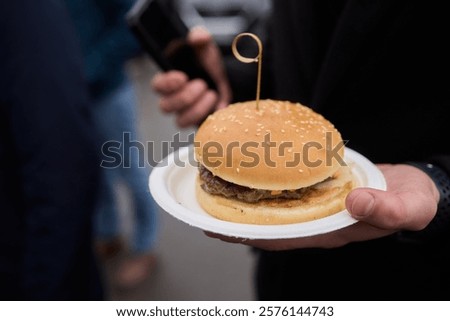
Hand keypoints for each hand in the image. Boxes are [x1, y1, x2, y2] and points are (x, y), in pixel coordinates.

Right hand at [151, 26, 231, 126]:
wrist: (226, 77)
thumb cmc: (208, 62)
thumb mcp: (205, 46)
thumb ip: (199, 37)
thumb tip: (196, 37)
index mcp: (169, 79)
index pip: (157, 86)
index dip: (167, 84)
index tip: (182, 77)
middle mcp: (173, 99)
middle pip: (165, 107)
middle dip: (185, 97)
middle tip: (202, 84)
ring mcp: (185, 113)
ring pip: (180, 121)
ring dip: (197, 108)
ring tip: (212, 93)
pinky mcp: (198, 123)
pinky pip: (198, 128)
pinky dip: (210, 116)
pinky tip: (220, 105)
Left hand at [206, 164, 439, 249]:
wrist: (414, 188)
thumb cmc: (410, 201)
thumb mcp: (407, 205)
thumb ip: (386, 208)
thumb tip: (356, 202)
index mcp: (330, 230)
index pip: (282, 236)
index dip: (249, 233)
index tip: (218, 227)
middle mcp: (316, 220)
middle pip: (268, 224)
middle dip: (236, 219)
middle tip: (202, 209)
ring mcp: (315, 206)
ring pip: (273, 208)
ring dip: (245, 200)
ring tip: (216, 188)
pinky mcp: (318, 190)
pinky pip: (285, 189)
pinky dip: (265, 182)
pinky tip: (252, 170)